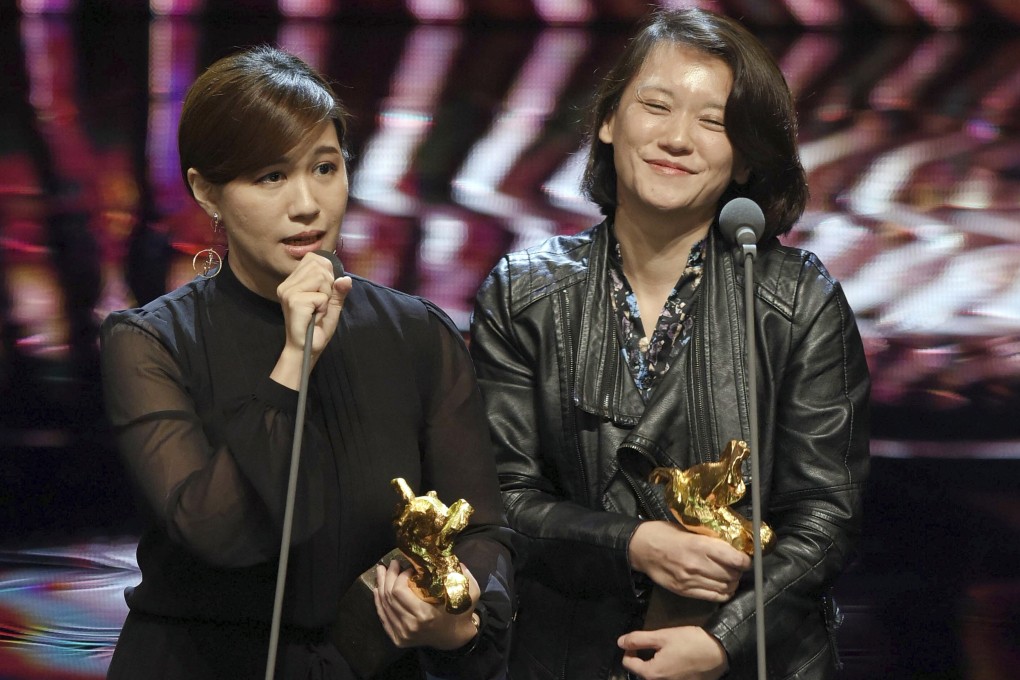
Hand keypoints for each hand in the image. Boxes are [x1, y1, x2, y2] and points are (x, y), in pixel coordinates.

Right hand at [271, 252, 351, 388]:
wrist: (306, 349)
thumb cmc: (317, 328)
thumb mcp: (332, 305)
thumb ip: (338, 290)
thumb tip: (345, 278)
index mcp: (292, 282)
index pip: (313, 258)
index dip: (326, 272)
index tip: (323, 292)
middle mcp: (287, 285)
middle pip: (319, 266)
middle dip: (328, 285)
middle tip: (320, 304)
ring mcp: (288, 292)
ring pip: (321, 277)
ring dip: (326, 296)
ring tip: (317, 310)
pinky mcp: (294, 301)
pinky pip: (321, 295)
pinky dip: (323, 306)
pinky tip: (315, 316)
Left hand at [373, 559, 480, 650]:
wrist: (456, 638)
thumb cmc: (461, 612)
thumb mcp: (469, 592)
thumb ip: (462, 574)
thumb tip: (446, 556)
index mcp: (425, 614)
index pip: (399, 591)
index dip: (400, 576)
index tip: (409, 568)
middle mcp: (410, 625)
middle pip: (388, 596)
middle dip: (388, 576)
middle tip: (393, 563)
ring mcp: (402, 634)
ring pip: (384, 605)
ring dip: (381, 585)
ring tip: (382, 571)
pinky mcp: (398, 638)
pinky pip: (383, 617)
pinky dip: (378, 602)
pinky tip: (378, 589)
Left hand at [618, 626, 727, 679]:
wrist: (719, 653)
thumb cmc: (691, 643)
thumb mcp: (662, 636)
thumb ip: (639, 639)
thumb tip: (620, 642)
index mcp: (652, 673)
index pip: (628, 663)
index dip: (630, 649)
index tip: (638, 641)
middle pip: (641, 672)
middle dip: (642, 658)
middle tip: (652, 644)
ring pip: (655, 675)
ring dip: (654, 664)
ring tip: (664, 651)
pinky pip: (668, 678)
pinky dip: (667, 670)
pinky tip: (675, 659)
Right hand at [629, 521, 749, 601]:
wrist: (641, 548)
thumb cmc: (665, 534)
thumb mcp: (690, 530)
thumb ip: (710, 541)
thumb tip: (732, 547)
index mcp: (700, 545)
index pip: (735, 560)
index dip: (745, 561)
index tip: (745, 560)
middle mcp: (697, 565)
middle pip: (732, 575)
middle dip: (738, 573)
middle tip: (736, 567)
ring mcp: (690, 580)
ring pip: (725, 588)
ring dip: (731, 583)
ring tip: (729, 577)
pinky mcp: (684, 591)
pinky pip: (713, 597)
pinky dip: (722, 593)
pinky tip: (722, 587)